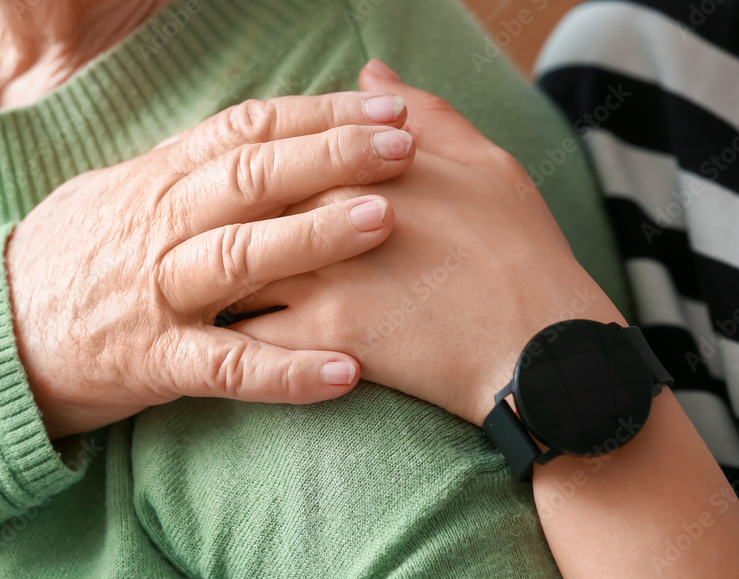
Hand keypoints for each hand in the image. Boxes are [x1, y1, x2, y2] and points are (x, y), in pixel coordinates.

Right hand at [4, 91, 415, 438]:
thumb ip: (192, 166)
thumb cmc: (77, 256)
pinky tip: (347, 372)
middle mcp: (161, 228)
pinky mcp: (155, 363)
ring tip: (384, 222)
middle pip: (251, 178)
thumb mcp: (124, 193)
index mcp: (161, 181)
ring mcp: (157, 296)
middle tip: (404, 147)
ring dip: (313, 236)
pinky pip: (228, 367)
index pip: (247, 131)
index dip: (318, 114)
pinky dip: (287, 370)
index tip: (386, 107)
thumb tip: (265, 131)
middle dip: (331, 156)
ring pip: (240, 257)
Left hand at [229, 62, 625, 425]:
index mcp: (358, 166)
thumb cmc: (519, 251)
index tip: (244, 195)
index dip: (255, 172)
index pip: (275, 152)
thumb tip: (369, 72)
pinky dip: (228, 340)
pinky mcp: (319, 336)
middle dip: (212, 225)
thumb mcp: (484, 162)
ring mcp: (318, 274)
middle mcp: (326, 214)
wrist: (540, 345)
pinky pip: (246, 337)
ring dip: (209, 281)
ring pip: (229, 270)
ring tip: (201, 295)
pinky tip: (221, 345)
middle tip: (199, 245)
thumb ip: (422, 113)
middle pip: (239, 208)